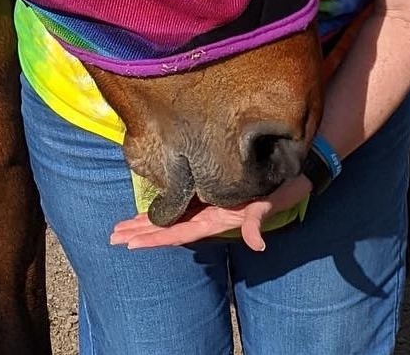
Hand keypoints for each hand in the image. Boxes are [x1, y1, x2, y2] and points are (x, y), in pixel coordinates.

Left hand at [109, 175, 311, 252]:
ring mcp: (211, 203)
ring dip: (146, 223)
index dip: (155, 238)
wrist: (297, 167)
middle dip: (140, 233)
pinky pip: (183, 202)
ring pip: (172, 216)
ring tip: (121, 228)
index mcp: (219, 217)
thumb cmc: (284, 183)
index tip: (129, 243)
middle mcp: (211, 213)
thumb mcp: (273, 199)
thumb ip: (259, 218)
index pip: (180, 232)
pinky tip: (149, 208)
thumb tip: (256, 243)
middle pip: (169, 228)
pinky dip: (163, 207)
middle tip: (113, 237)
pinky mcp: (214, 190)